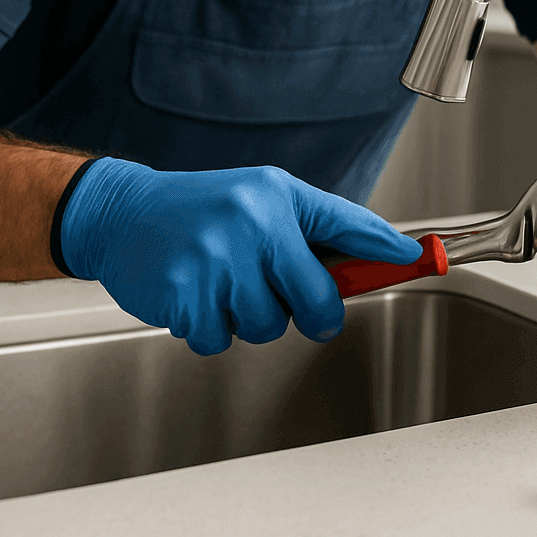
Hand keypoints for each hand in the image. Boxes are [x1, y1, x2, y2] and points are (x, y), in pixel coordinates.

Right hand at [57, 159, 422, 354]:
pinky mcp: (185, 295)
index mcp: (275, 196)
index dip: (384, 248)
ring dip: (249, 319)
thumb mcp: (261, 199)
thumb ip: (315, 229)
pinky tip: (195, 296)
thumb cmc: (201, 209)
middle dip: (310, 312)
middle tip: (285, 298)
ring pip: (267, 326)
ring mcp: (215, 260)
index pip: (344, 224)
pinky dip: (210, 329)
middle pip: (315, 300)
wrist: (121, 214)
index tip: (415, 258)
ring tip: (223, 284)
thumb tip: (378, 256)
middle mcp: (249, 223)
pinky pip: (220, 340)